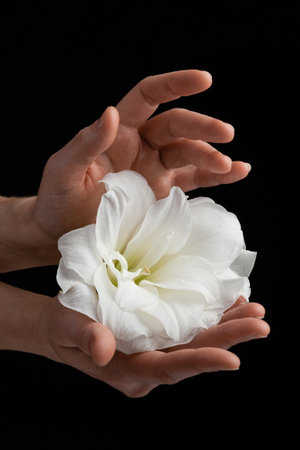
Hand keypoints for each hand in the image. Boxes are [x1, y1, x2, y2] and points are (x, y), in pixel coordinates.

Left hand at [33, 70, 250, 255]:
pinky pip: (193, 182)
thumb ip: (86, 144)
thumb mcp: (64, 171)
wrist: (64, 235)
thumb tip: (111, 113)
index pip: (149, 97)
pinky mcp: (162, 196)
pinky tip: (237, 172)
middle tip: (225, 134)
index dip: (174, 85)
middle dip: (202, 127)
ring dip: (211, 157)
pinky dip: (216, 178)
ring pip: (189, 154)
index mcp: (118, 133)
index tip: (203, 79)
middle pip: (177, 126)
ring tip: (228, 166)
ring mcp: (154, 171)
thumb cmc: (57, 200)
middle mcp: (141, 147)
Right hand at [40, 296, 269, 397]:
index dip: (201, 362)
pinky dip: (211, 318)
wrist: (61, 327)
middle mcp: (149, 366)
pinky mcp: (159, 338)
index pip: (170, 368)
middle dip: (227, 340)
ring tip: (253, 312)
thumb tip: (104, 349)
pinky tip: (228, 304)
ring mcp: (157, 352)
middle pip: (193, 354)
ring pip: (197, 342)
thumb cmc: (61, 327)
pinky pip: (190, 331)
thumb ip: (85, 336)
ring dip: (226, 327)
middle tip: (259, 324)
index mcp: (128, 370)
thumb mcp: (66, 328)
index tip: (233, 358)